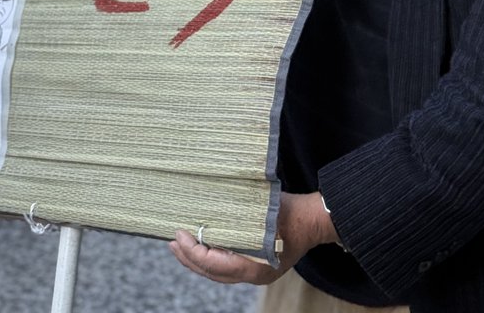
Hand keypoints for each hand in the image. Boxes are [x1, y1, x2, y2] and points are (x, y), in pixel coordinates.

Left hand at [169, 192, 337, 285]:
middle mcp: (253, 275)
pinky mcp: (254, 265)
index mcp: (255, 266)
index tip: (180, 235)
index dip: (193, 252)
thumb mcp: (263, 210)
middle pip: (212, 273)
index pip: (215, 265)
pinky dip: (209, 258)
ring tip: (179, 246)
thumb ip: (240, 216)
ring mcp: (254, 272)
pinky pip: (225, 267)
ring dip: (196, 260)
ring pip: (217, 273)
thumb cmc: (290, 213)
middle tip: (172, 242)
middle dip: (189, 259)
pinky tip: (200, 245)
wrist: (312, 220)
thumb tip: (210, 208)